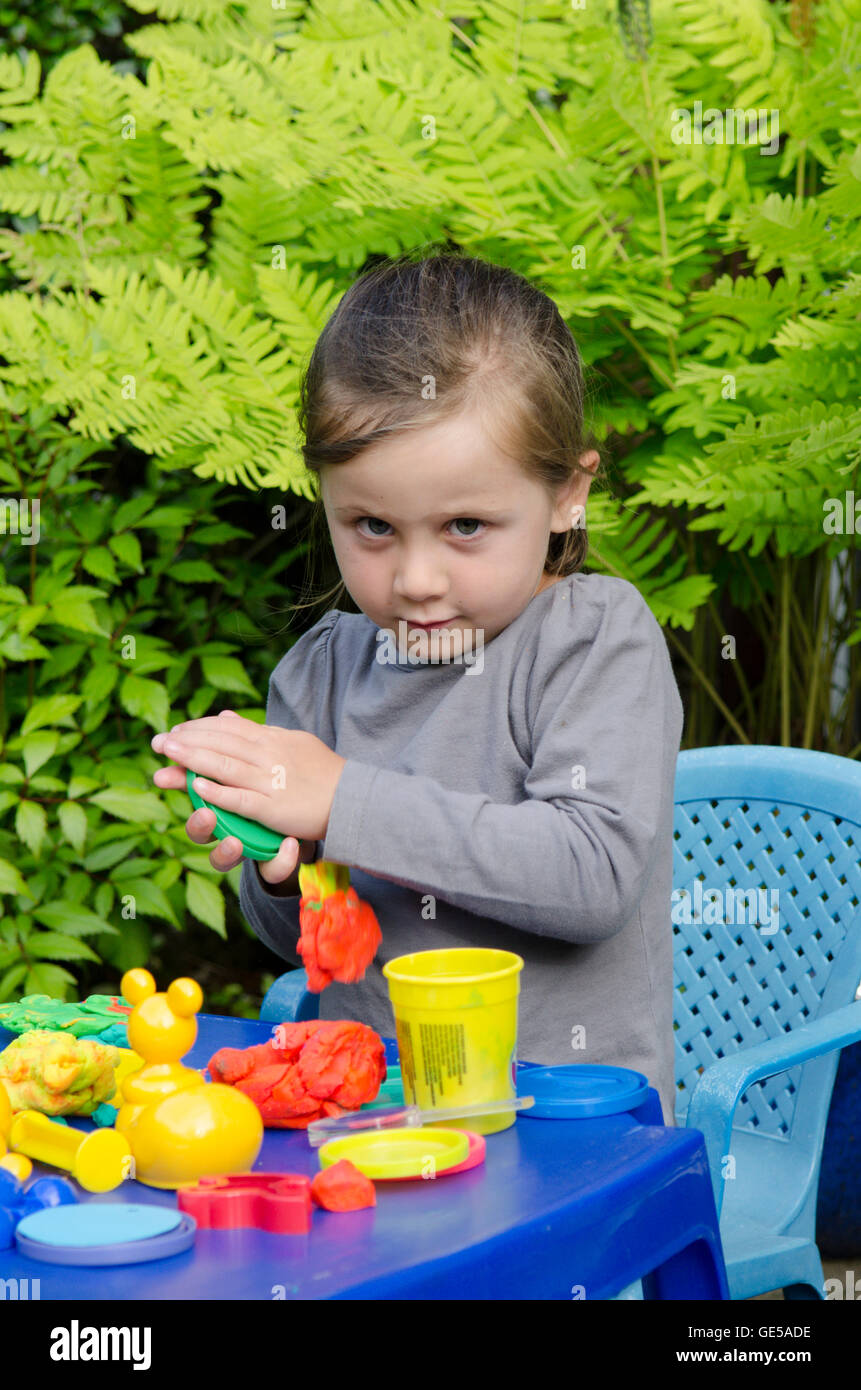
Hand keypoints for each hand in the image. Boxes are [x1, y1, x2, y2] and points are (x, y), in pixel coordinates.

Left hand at [151, 710, 346, 843]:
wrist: (352, 798)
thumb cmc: (322, 771)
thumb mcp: (291, 741)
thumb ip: (258, 731)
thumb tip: (227, 717)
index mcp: (272, 739)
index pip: (228, 729)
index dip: (199, 728)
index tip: (176, 731)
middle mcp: (268, 756)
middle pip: (220, 744)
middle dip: (186, 741)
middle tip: (158, 741)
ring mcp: (270, 782)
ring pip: (226, 766)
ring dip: (193, 759)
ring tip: (167, 753)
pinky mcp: (274, 808)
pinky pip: (242, 799)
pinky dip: (219, 793)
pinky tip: (197, 788)